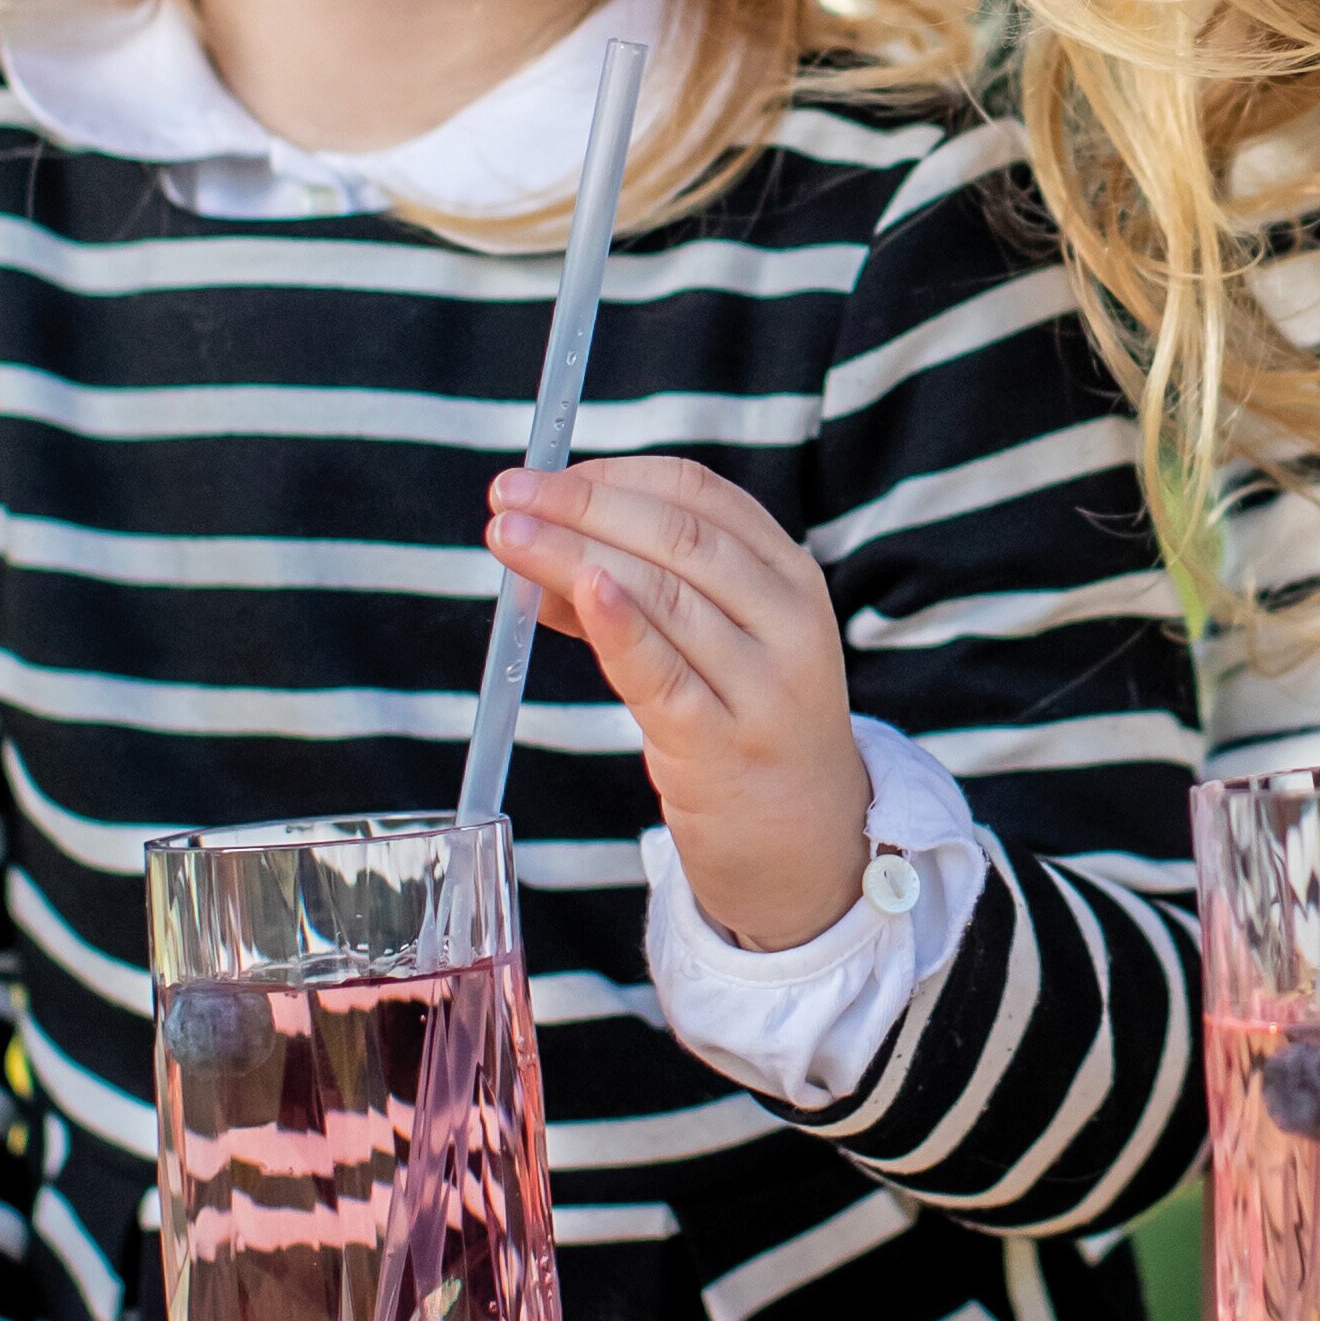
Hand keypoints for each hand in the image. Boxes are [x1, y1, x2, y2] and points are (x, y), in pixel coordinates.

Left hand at [485, 458, 868, 949]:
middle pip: (679, 536)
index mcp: (789, 577)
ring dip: (572, 554)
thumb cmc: (746, 729)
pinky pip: (660, 674)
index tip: (548, 475)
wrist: (810, 845)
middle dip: (583, 505)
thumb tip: (535, 550)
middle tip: (510, 494)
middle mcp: (788, 621)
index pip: (701, 494)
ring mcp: (762, 687)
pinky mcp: (722, 747)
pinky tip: (575, 589)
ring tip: (509, 537)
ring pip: (662, 594)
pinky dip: (617, 625)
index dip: (616, 475)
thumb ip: (637, 596)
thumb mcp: (717, 647)